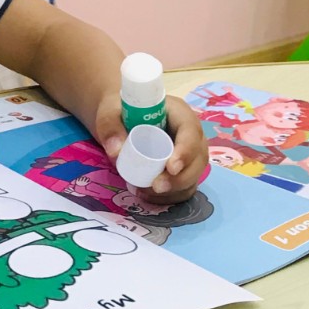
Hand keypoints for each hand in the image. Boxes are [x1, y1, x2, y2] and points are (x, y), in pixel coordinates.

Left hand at [92, 93, 208, 203]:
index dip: (186, 151)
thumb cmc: (119, 111)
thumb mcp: (110, 113)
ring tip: (144, 192)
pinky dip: (170, 197)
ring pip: (194, 176)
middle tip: (156, 187)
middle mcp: (189, 134)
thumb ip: (109, 127)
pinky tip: (148, 196)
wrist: (120, 121)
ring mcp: (189, 154)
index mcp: (178, 113)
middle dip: (181, 178)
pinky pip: (185, 188)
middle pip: (198, 158)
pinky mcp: (182, 170)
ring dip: (174, 190)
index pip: (190, 131)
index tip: (170, 168)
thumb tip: (116, 153)